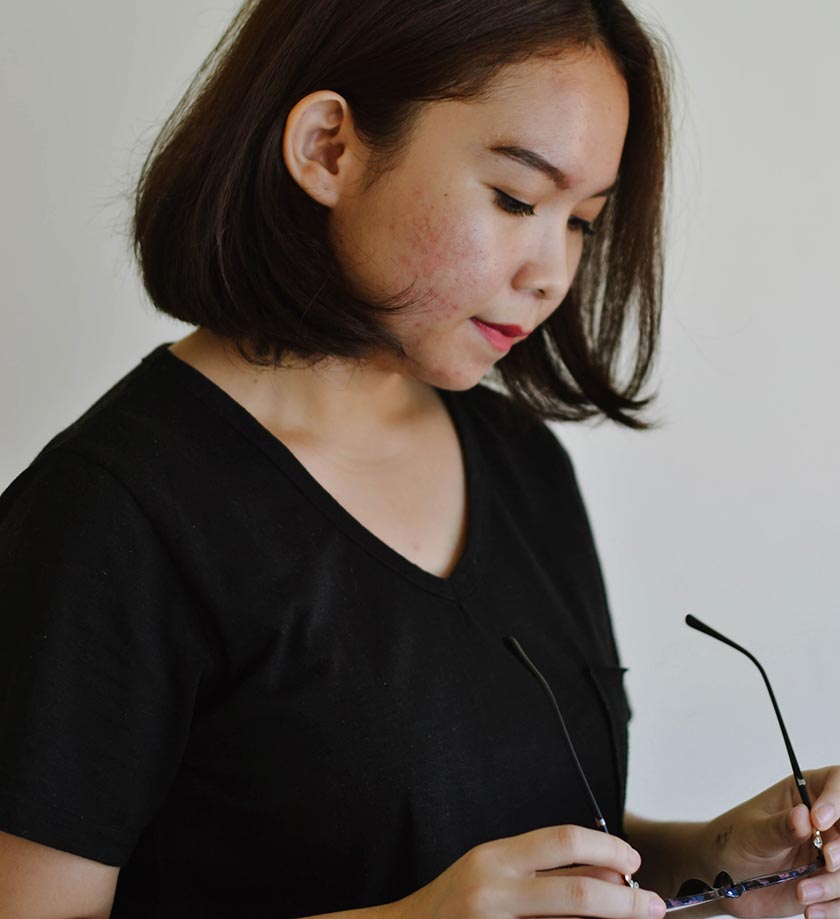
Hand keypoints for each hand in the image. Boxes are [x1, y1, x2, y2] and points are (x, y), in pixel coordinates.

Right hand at [393, 824, 665, 918]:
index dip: (606, 849)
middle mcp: (494, 891)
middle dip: (626, 901)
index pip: (562, 841)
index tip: (633, 861)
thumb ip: (541, 873)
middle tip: (653, 905)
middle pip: (577, 893)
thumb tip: (607, 877)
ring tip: (635, 917)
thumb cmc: (454, 906)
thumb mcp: (492, 875)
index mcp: (494, 859)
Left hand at [702, 766, 839, 918]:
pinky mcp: (829, 884)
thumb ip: (778, 827)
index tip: (820, 821)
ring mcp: (829, 854)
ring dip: (834, 884)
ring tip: (802, 894)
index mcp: (805, 794)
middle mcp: (825, 823)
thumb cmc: (733, 841)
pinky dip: (833, 908)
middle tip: (826, 861)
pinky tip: (811, 911)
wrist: (724, 878)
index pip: (837, 782)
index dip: (837, 799)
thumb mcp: (752, 832)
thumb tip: (802, 816)